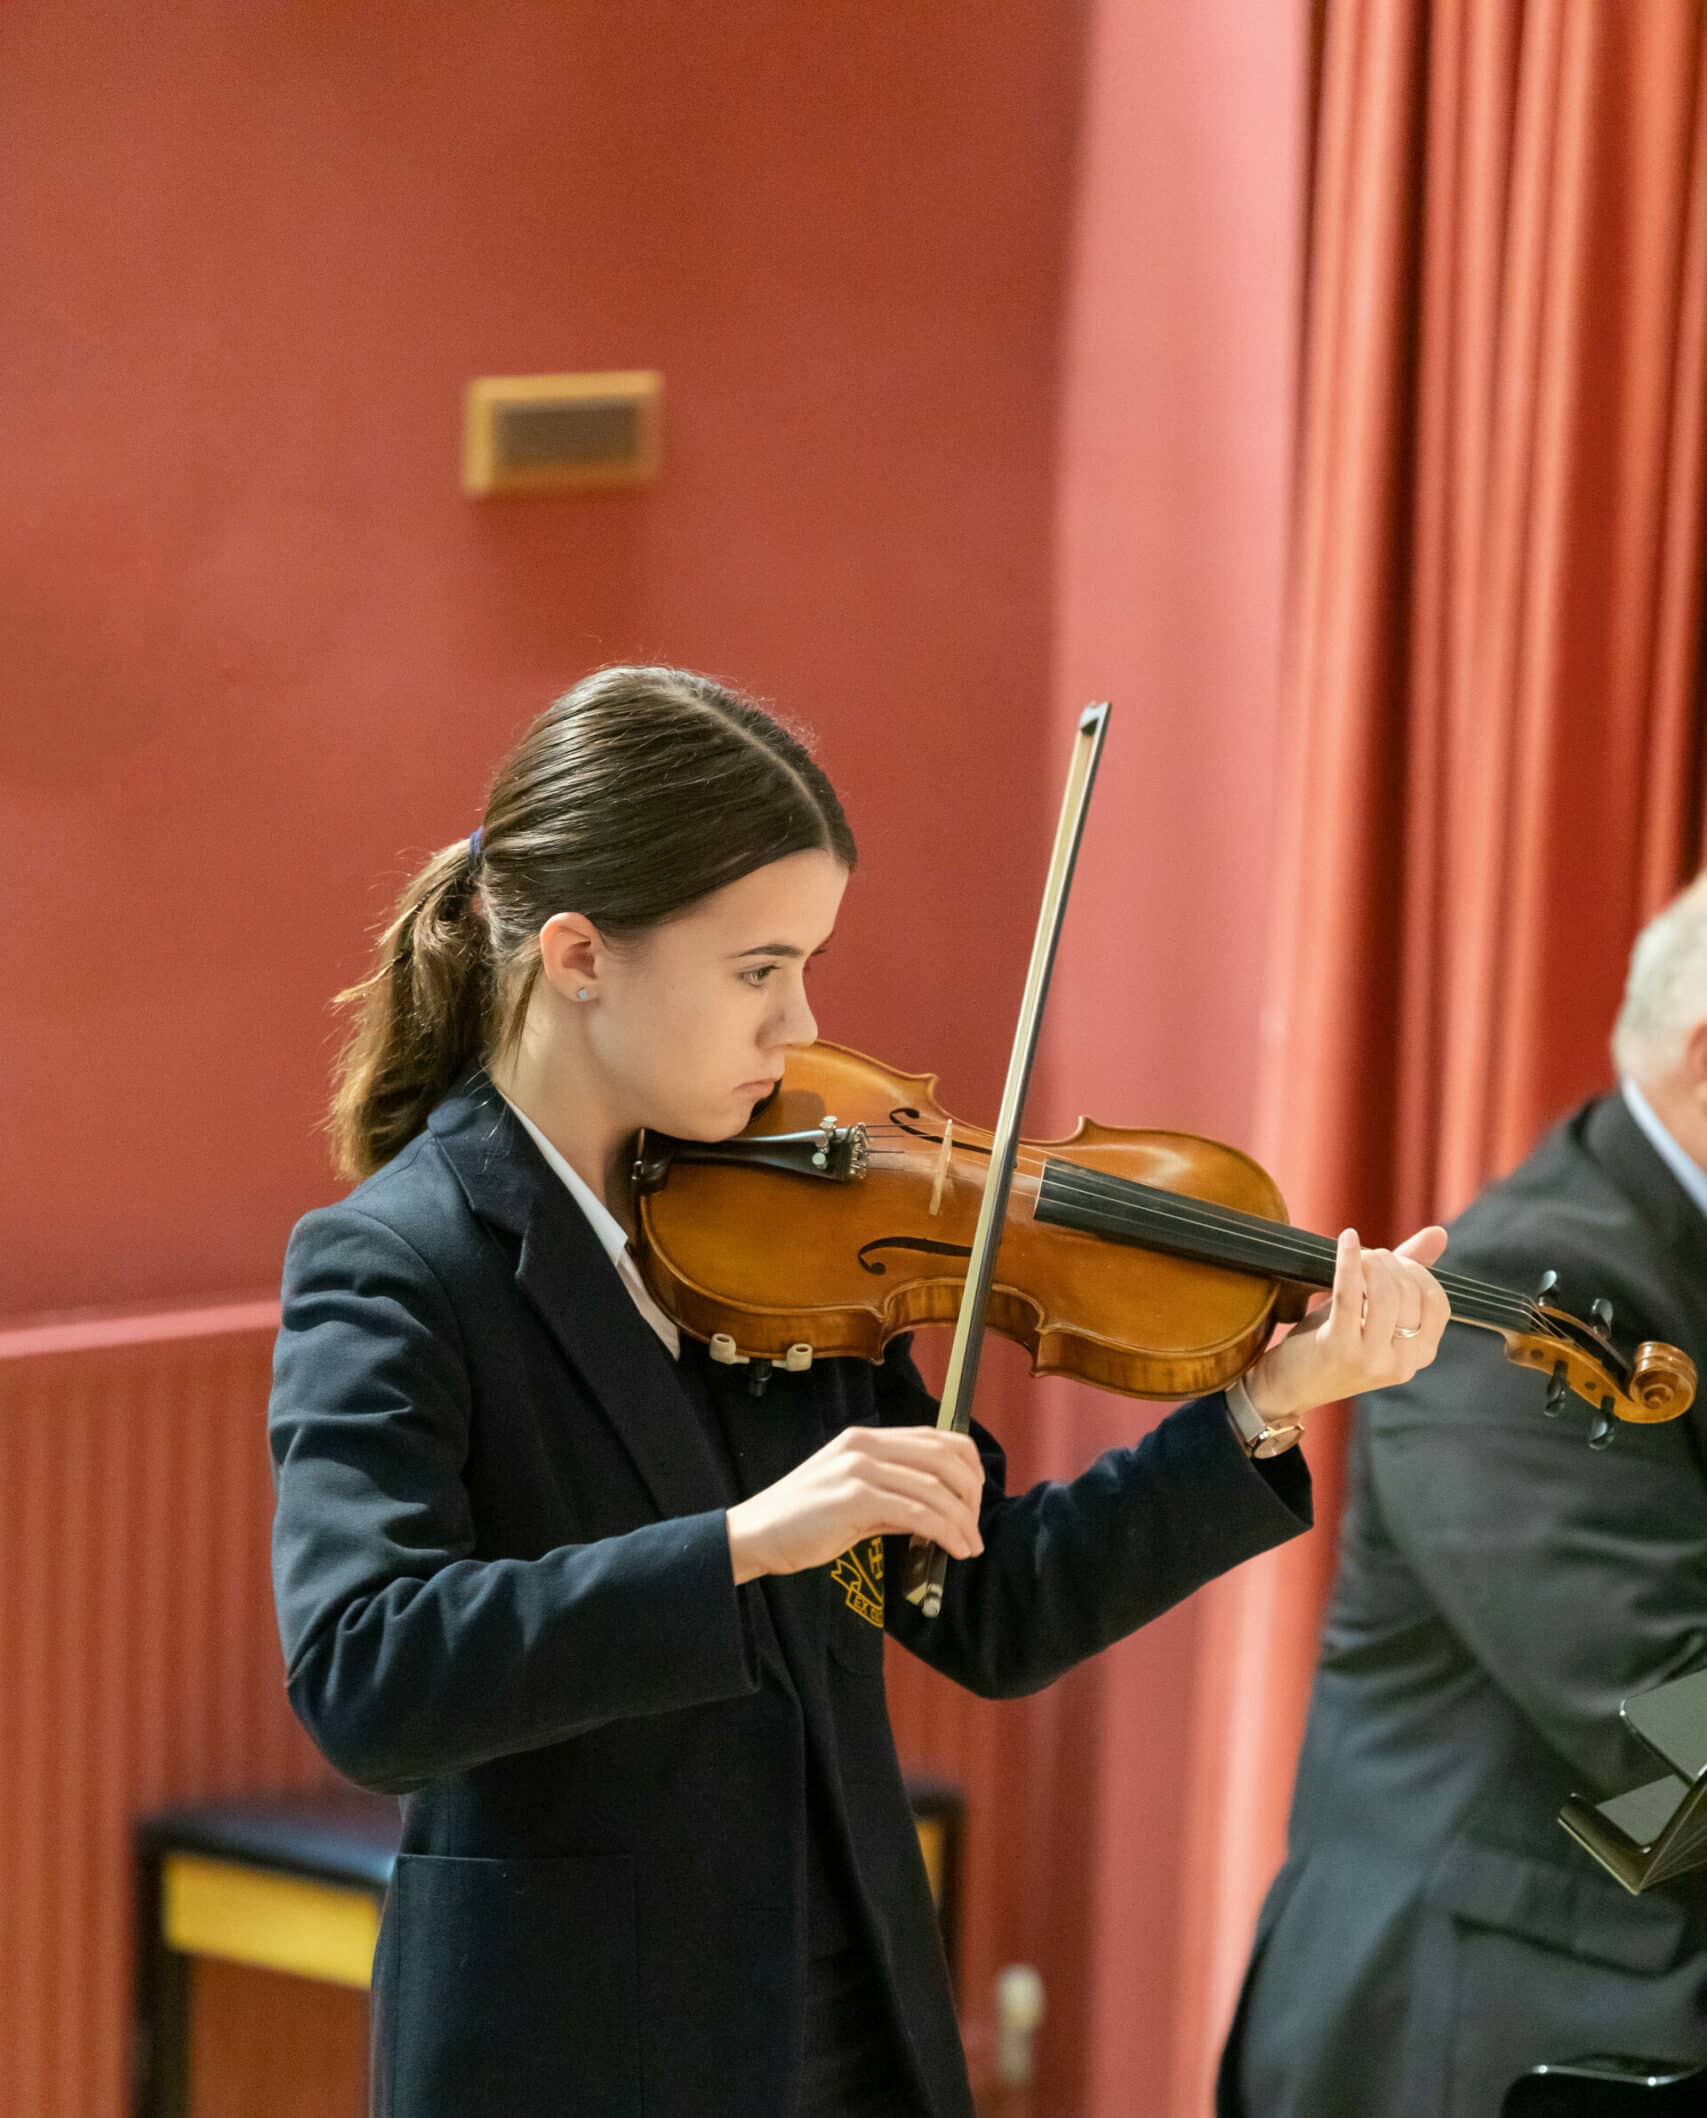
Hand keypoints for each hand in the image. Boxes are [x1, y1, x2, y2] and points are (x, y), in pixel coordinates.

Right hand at [725, 1425, 985, 1584]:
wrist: (755, 1535)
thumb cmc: (801, 1521)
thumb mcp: (852, 1498)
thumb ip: (893, 1498)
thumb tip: (935, 1513)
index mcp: (865, 1439)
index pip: (936, 1437)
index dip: (967, 1464)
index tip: (975, 1497)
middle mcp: (864, 1446)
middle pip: (943, 1457)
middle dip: (971, 1494)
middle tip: (975, 1527)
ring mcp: (858, 1469)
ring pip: (933, 1487)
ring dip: (962, 1520)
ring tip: (969, 1546)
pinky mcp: (854, 1497)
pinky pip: (915, 1512)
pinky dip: (943, 1531)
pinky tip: (953, 1549)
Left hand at [1245, 1224, 1450, 1422]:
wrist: (1287, 1386)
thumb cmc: (1333, 1341)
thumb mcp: (1374, 1312)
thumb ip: (1407, 1277)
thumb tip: (1438, 1233)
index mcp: (1420, 1356)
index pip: (1437, 1302)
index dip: (1417, 1273)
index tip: (1393, 1262)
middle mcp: (1402, 1364)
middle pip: (1411, 1294)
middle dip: (1390, 1263)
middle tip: (1368, 1257)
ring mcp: (1372, 1360)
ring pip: (1386, 1293)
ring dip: (1371, 1263)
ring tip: (1357, 1255)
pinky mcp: (1339, 1349)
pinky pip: (1350, 1295)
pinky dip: (1349, 1261)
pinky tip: (1346, 1240)